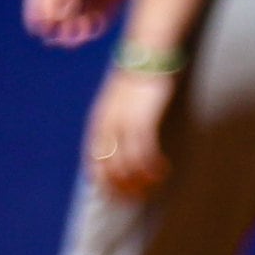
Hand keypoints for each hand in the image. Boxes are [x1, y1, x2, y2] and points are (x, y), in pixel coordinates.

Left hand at [84, 64, 175, 196]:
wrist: (148, 55)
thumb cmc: (138, 78)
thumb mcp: (120, 101)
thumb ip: (116, 120)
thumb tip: (119, 143)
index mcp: (99, 120)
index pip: (93, 158)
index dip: (101, 180)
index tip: (111, 195)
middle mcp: (107, 124)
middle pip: (107, 166)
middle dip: (119, 188)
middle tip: (135, 200)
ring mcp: (124, 123)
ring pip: (125, 164)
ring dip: (139, 181)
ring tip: (153, 187)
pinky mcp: (143, 120)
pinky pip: (144, 153)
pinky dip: (151, 168)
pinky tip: (161, 172)